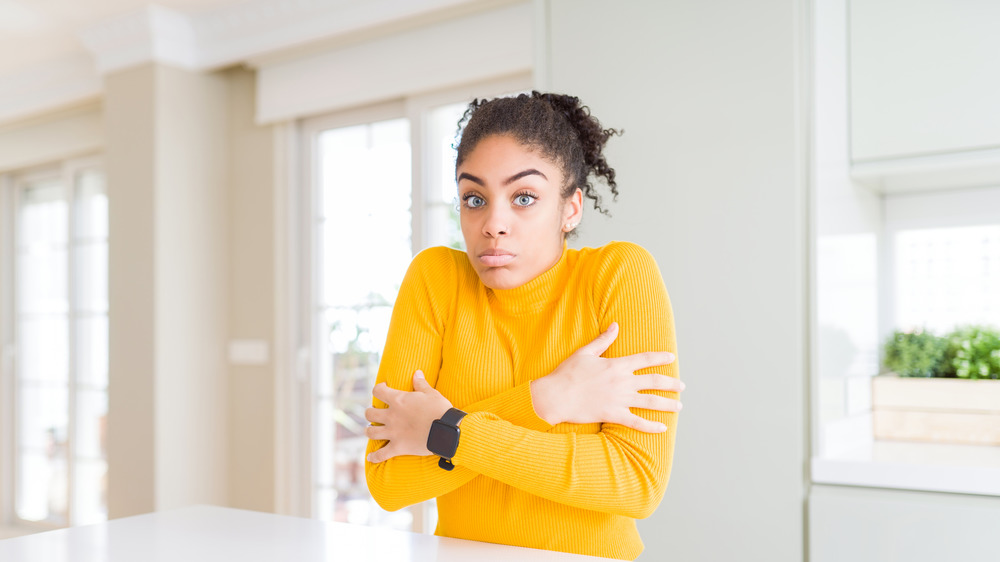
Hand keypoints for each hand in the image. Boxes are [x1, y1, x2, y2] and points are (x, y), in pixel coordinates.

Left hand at [365, 370, 452, 462]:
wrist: (447, 430)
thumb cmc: (440, 409)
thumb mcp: (431, 393)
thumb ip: (421, 383)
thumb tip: (417, 372)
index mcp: (398, 400)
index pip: (378, 391)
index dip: (378, 389)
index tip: (382, 389)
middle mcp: (392, 416)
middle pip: (369, 414)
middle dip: (370, 413)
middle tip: (375, 414)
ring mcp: (393, 432)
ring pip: (371, 433)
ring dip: (369, 431)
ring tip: (372, 431)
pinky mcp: (399, 447)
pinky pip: (382, 454)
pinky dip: (375, 457)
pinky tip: (370, 458)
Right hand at [530, 322, 682, 431]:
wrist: (556, 396)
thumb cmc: (567, 373)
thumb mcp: (585, 352)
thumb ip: (603, 339)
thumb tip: (615, 325)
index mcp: (617, 365)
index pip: (645, 359)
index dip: (661, 358)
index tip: (672, 358)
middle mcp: (622, 382)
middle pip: (654, 382)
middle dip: (672, 384)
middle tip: (682, 386)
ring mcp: (620, 399)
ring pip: (651, 402)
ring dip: (668, 404)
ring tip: (679, 406)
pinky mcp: (613, 414)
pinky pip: (637, 422)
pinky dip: (651, 426)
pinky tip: (663, 428)